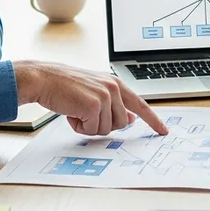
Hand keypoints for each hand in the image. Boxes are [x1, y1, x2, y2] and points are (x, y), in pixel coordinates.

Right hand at [15, 61, 169, 136]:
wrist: (46, 79)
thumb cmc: (67, 86)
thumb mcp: (96, 91)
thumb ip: (114, 104)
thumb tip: (130, 119)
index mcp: (116, 84)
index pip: (140, 105)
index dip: (153, 120)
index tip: (163, 131)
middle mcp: (114, 88)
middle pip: (120, 125)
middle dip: (101, 124)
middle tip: (85, 113)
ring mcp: (105, 96)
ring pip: (106, 129)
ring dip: (88, 126)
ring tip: (76, 110)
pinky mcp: (94, 105)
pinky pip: (91, 130)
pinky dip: (79, 126)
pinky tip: (71, 112)